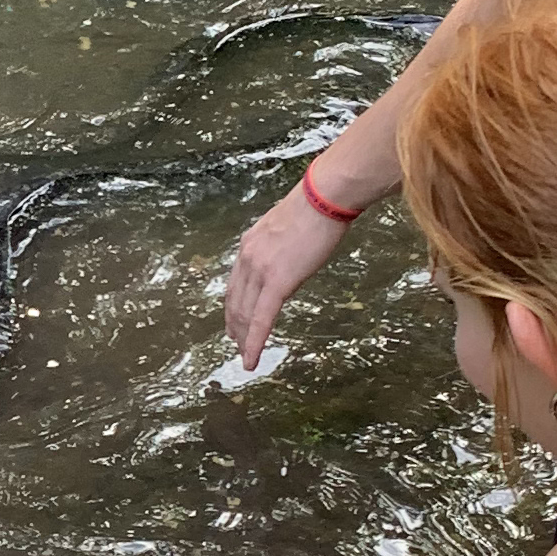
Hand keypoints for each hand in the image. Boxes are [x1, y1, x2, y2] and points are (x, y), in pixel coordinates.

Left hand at [222, 174, 355, 357]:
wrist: (324, 197)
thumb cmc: (316, 207)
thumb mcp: (287, 228)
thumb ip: (279, 249)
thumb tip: (287, 262)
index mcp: (249, 244)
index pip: (235, 284)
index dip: (232, 308)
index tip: (232, 324)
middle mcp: (247, 258)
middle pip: (235, 302)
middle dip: (235, 327)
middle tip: (236, 346)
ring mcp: (260, 270)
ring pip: (244, 314)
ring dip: (243, 338)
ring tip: (245, 356)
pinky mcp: (277, 281)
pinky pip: (261, 319)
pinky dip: (253, 342)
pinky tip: (251, 359)